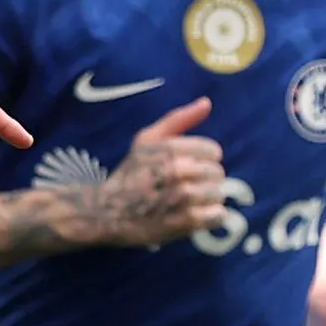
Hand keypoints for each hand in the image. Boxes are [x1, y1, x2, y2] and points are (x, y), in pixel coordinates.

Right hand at [90, 98, 230, 247]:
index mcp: (169, 148)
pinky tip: (196, 216)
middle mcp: (177, 170)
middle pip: (218, 173)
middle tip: (187, 188)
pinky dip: (211, 217)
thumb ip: (178, 119)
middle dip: (205, 180)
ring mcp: (182, 197)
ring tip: (190, 203)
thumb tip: (207, 103)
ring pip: (219, 194)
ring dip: (208, 200)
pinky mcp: (185, 222)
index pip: (213, 151)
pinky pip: (218, 216)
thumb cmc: (130, 175)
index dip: (203, 160)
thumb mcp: (146, 140)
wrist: (106, 212)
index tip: (188, 168)